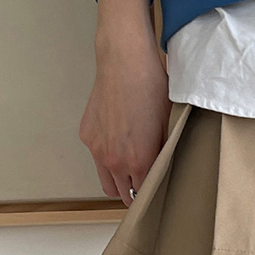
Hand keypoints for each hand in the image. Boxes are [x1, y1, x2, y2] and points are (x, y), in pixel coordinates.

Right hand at [79, 0, 169, 205]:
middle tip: (140, 181)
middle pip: (123, 194)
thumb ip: (162, 151)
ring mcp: (97, 150)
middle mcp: (115, 161)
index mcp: (139, 161)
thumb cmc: (150, 85)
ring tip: (127, 166)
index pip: (143, 194)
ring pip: (106, 182)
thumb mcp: (167, 122)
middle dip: (132, 191)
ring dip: (117, 180)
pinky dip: (104, 155)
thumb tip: (161, 167)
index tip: (153, 189)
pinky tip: (115, 136)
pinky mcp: (87, 136)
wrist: (124, 60)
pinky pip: (96, 157)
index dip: (149, 192)